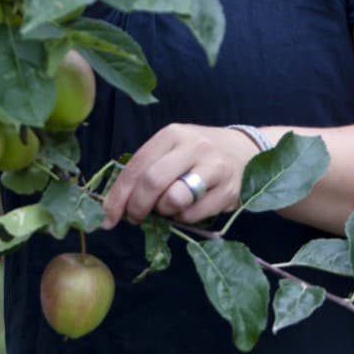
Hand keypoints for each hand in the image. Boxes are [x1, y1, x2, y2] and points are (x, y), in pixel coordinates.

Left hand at [101, 123, 261, 228]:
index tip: (108, 217)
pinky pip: (195, 214)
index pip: (137, 165)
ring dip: (164, 212)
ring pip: (175, 199)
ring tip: (168, 207)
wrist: (244, 150)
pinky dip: (184, 218)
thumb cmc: (197, 153)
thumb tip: (117, 205)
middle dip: (138, 206)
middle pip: (153, 181)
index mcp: (172, 134)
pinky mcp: (229, 190)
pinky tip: (187, 208)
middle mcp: (193, 146)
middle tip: (135, 218)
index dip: (118, 195)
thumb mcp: (172, 149)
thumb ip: (147, 169)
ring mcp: (213, 167)